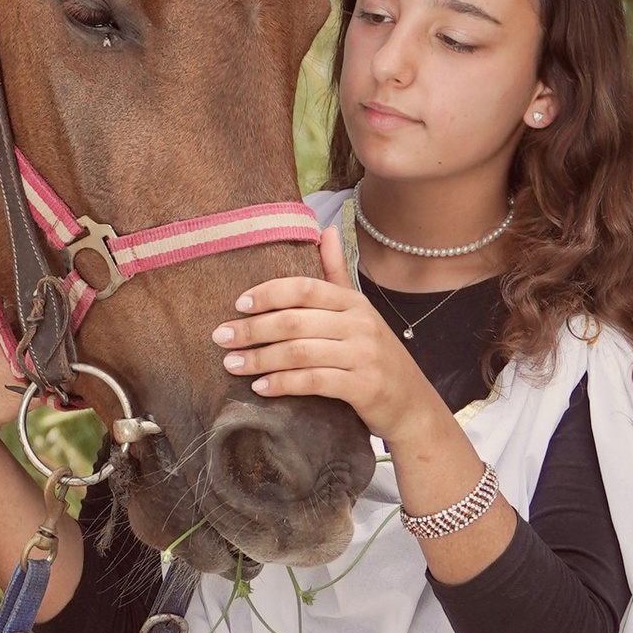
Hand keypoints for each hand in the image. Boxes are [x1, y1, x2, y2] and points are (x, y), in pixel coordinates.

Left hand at [214, 225, 438, 444]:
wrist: (411, 404)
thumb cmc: (375, 356)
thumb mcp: (359, 312)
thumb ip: (336, 274)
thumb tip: (325, 229)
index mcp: (354, 302)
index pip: (305, 288)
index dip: (268, 294)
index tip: (238, 304)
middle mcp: (360, 324)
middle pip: (295, 321)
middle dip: (253, 329)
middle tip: (221, 337)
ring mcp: (363, 356)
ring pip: (300, 352)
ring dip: (260, 359)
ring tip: (231, 365)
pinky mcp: (363, 387)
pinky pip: (314, 382)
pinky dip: (283, 384)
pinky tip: (261, 388)